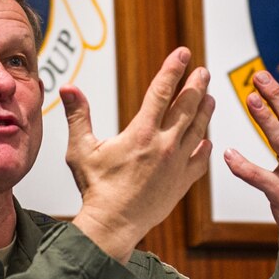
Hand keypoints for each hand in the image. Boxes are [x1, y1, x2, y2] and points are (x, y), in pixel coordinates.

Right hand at [63, 47, 215, 261]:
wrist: (113, 225)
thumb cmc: (95, 188)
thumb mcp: (81, 149)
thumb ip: (78, 116)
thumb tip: (68, 87)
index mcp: (141, 133)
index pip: (162, 92)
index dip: (173, 69)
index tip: (183, 53)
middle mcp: (164, 146)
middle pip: (187, 107)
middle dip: (197, 85)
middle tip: (203, 71)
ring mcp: (177, 165)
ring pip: (198, 130)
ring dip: (205, 111)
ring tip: (210, 97)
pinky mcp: (182, 183)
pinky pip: (200, 161)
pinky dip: (206, 148)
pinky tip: (208, 140)